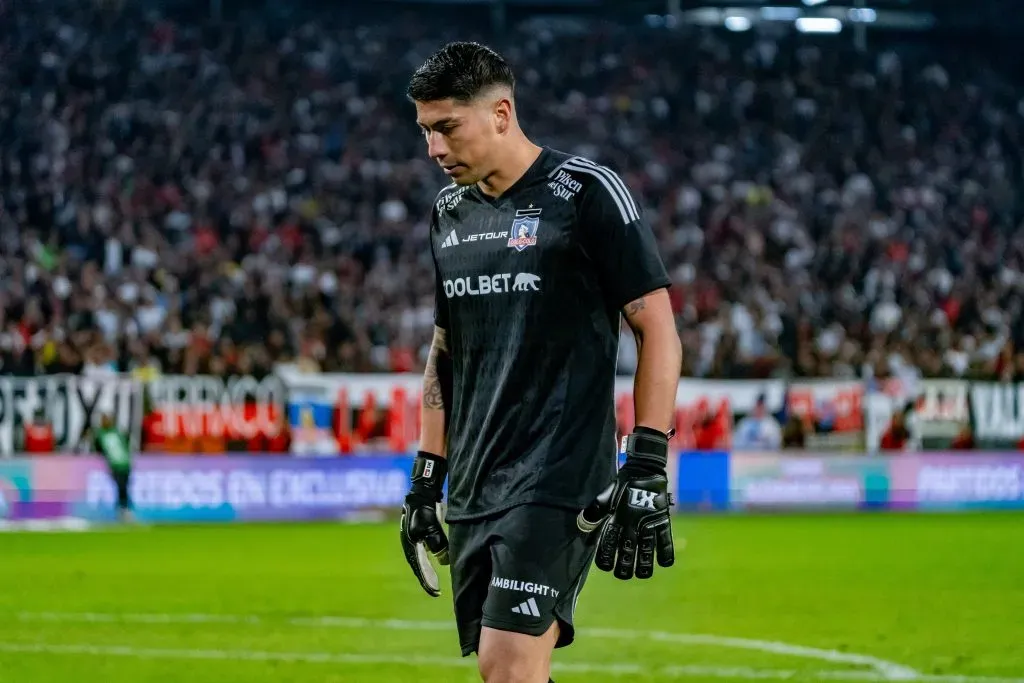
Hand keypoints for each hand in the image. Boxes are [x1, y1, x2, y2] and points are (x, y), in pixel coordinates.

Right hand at [400, 452, 449, 596]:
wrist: (422, 490)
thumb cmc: (425, 508)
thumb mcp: (432, 527)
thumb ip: (437, 544)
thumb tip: (443, 560)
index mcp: (410, 544)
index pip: (419, 567)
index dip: (427, 581)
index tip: (435, 592)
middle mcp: (410, 542)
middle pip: (418, 564)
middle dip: (427, 577)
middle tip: (435, 590)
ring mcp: (413, 536)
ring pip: (421, 557)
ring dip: (428, 567)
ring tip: (436, 578)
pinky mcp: (419, 530)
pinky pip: (425, 548)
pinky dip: (432, 555)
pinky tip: (439, 557)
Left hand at [577, 427, 674, 579]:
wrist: (644, 470)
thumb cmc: (622, 485)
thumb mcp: (605, 497)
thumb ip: (595, 512)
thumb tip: (581, 525)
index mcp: (616, 520)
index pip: (609, 544)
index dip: (606, 558)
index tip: (605, 567)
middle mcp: (632, 525)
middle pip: (628, 553)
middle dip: (624, 567)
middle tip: (623, 574)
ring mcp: (648, 524)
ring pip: (646, 551)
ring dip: (644, 566)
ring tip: (642, 574)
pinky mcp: (662, 521)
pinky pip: (665, 541)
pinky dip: (666, 553)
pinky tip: (664, 563)